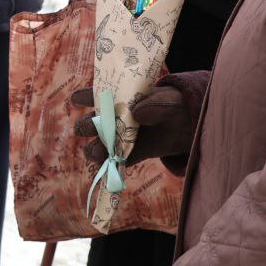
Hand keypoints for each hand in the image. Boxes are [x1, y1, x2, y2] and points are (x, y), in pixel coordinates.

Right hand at [71, 73, 207, 170]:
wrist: (189, 123)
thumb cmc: (174, 104)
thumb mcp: (168, 101)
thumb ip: (154, 105)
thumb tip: (136, 113)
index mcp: (123, 97)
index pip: (100, 94)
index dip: (86, 95)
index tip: (75, 99)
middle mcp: (118, 117)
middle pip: (97, 121)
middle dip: (88, 125)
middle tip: (84, 129)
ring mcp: (125, 136)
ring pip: (104, 143)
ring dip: (96, 148)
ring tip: (94, 153)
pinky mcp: (136, 152)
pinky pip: (121, 160)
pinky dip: (113, 166)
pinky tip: (107, 171)